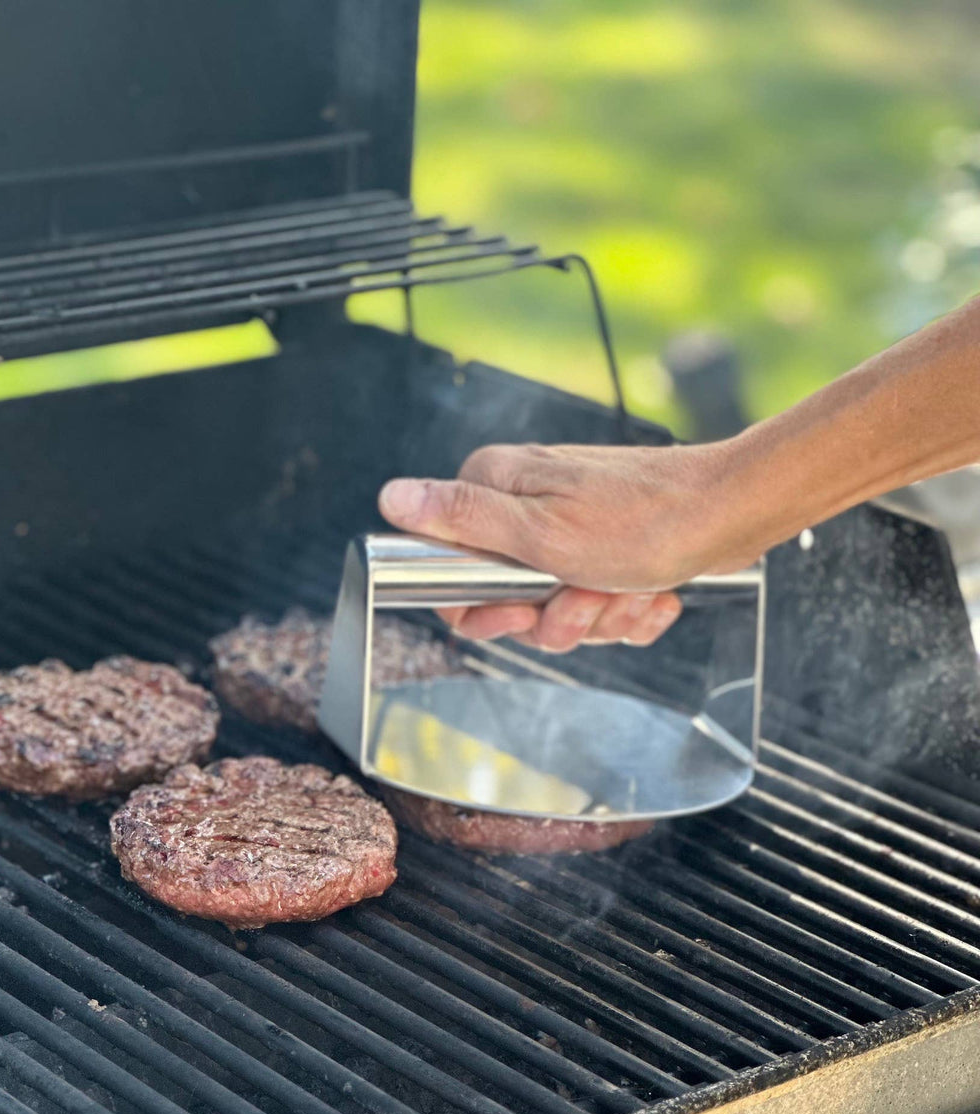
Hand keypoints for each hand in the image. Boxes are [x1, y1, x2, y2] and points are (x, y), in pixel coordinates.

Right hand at [378, 441, 745, 652]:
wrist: (733, 514)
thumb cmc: (642, 522)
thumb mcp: (540, 531)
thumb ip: (461, 519)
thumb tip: (390, 497)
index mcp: (498, 489)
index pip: (448, 568)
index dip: (483, 606)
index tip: (521, 608)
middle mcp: (525, 505)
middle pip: (505, 598)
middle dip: (554, 615)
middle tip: (587, 595)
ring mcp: (566, 529)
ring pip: (554, 609)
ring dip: (597, 615)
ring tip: (626, 588)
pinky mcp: (603, 550)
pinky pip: (594, 606)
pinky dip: (623, 611)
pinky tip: (647, 593)